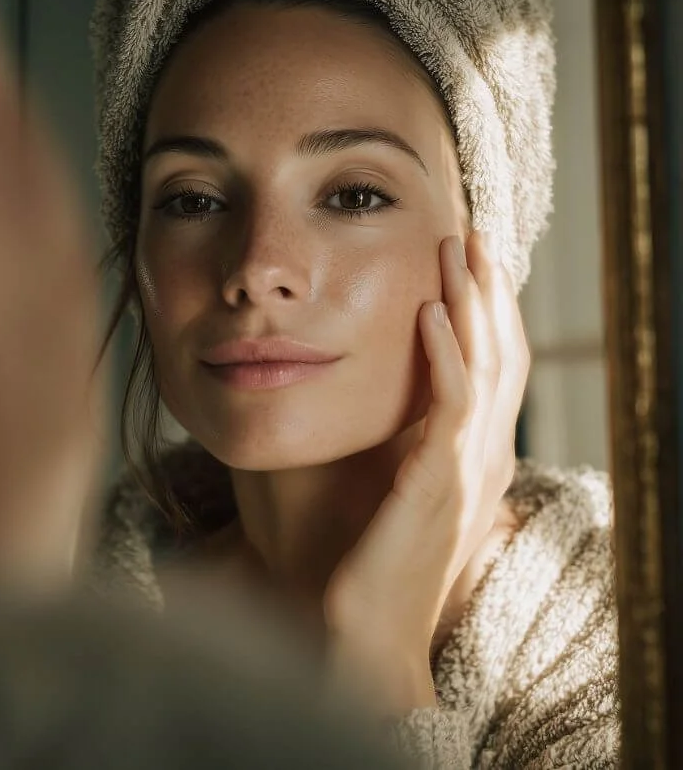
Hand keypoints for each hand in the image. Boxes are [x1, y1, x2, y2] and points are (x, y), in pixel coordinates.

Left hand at [323, 232, 528, 712]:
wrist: (365, 632)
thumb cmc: (369, 562)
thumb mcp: (396, 490)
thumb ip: (404, 443)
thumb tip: (385, 398)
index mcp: (474, 456)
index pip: (495, 366)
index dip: (488, 311)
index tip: (469, 259)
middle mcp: (483, 457)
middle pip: (501, 354)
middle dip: (487, 291)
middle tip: (472, 235)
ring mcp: (467, 470)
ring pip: (486, 368)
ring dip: (471, 303)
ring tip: (455, 251)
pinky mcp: (439, 484)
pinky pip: (451, 406)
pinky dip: (447, 354)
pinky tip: (432, 312)